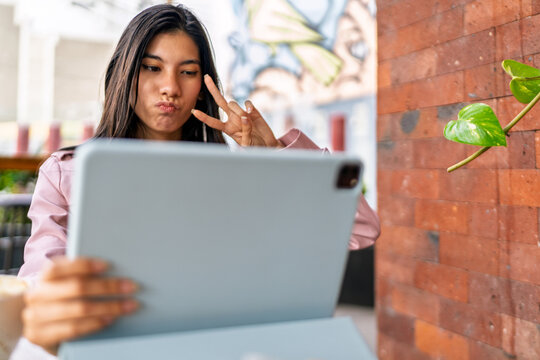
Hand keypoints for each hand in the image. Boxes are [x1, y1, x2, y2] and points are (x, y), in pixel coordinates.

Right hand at [23, 257, 137, 354]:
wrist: (41, 326)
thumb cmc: (63, 298)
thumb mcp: (68, 283)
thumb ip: (85, 275)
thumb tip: (117, 270)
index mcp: (45, 277)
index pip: (61, 267)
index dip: (84, 265)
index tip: (108, 265)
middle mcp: (38, 295)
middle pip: (77, 287)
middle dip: (108, 286)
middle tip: (131, 287)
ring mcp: (36, 317)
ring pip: (78, 309)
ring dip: (108, 307)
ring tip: (128, 305)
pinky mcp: (41, 336)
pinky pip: (73, 329)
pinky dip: (94, 323)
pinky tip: (110, 319)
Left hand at [192, 75, 282, 147]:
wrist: (267, 144)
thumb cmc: (255, 146)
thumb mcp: (248, 143)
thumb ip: (245, 131)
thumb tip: (244, 117)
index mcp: (228, 129)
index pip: (213, 122)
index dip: (204, 117)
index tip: (194, 111)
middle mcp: (232, 118)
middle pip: (220, 102)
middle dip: (213, 89)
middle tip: (206, 77)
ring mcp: (241, 113)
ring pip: (233, 104)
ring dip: (238, 111)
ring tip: (247, 122)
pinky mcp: (251, 110)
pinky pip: (247, 103)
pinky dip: (248, 107)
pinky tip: (251, 113)